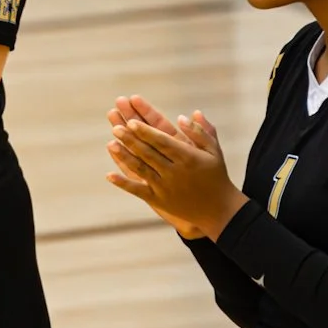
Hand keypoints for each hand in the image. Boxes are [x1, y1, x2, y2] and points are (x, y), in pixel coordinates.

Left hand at [103, 94, 244, 239]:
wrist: (219, 211)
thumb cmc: (216, 176)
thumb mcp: (214, 151)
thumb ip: (200, 132)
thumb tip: (184, 116)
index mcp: (188, 158)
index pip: (163, 142)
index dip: (146, 132)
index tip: (132, 122)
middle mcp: (175, 172)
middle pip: (148, 153)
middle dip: (131, 139)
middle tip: (116, 127)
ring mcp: (165, 187)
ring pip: (141, 169)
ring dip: (124, 156)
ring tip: (111, 143)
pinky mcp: (159, 201)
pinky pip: (138, 191)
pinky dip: (123, 183)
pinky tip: (109, 175)